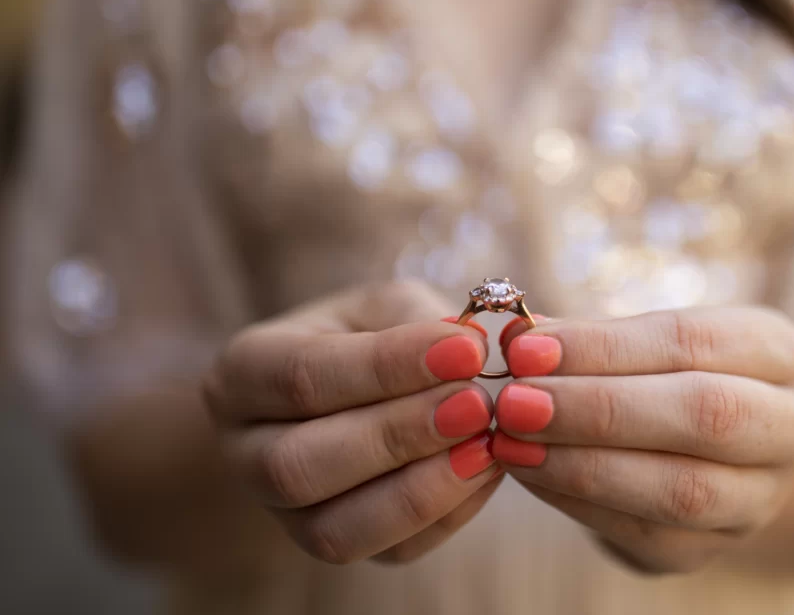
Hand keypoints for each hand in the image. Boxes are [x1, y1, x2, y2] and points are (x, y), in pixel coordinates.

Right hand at [203, 282, 500, 564]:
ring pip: (334, 529)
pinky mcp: (333, 545)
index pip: (304, 375)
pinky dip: (444, 517)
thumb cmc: (369, 334)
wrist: (361, 386)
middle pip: (301, 464)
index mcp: (244, 371)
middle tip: (477, 404)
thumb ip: (416, 321)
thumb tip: (466, 351)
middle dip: (399, 436)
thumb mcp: (384, 305)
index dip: (388, 367)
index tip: (467, 350)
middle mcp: (245, 450)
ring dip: (421, 490)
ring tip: (486, 445)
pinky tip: (485, 473)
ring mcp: (282, 511)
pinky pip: (386, 552)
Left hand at [493, 306, 793, 572]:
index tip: (526, 348)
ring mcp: (761, 499)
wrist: (709, 451)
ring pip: (682, 489)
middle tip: (515, 401)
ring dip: (581, 464)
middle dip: (597, 408)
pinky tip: (527, 472)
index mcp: (782, 353)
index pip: (692, 341)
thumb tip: (520, 339)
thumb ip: (588, 338)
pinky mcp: (711, 549)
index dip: (604, 347)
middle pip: (705, 416)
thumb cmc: (666, 373)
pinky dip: (575, 501)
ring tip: (510, 440)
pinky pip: (642, 532)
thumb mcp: (644, 340)